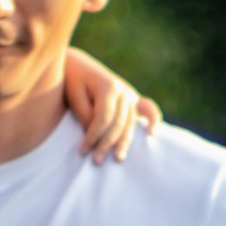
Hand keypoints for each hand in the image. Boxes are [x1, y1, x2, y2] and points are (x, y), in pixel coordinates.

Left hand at [62, 49, 159, 163]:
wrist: (78, 65)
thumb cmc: (72, 81)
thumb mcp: (74, 96)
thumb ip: (86, 115)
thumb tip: (96, 135)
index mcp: (108, 86)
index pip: (103, 118)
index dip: (94, 136)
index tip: (83, 150)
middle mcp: (124, 90)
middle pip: (118, 124)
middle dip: (107, 144)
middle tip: (96, 161)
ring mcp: (130, 94)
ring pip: (129, 123)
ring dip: (123, 142)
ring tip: (117, 158)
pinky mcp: (133, 98)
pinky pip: (147, 109)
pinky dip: (153, 119)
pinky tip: (152, 132)